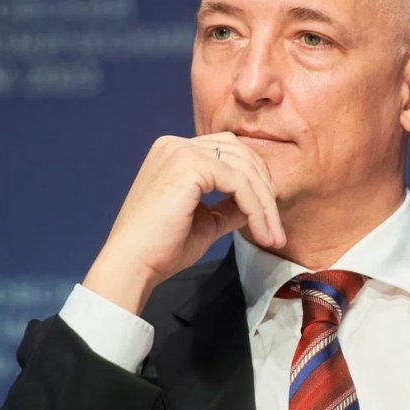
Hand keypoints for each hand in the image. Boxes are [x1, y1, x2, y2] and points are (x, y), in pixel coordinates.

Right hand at [82, 133, 285, 312]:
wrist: (133, 265)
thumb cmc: (162, 249)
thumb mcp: (206, 222)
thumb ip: (229, 206)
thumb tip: (258, 204)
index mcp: (175, 153)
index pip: (230, 153)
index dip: (255, 182)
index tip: (269, 218)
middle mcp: (175, 144)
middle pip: (241, 154)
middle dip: (265, 190)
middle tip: (276, 229)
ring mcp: (180, 151)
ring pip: (244, 168)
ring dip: (265, 204)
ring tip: (273, 236)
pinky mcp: (188, 165)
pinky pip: (238, 182)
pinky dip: (256, 208)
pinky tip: (261, 231)